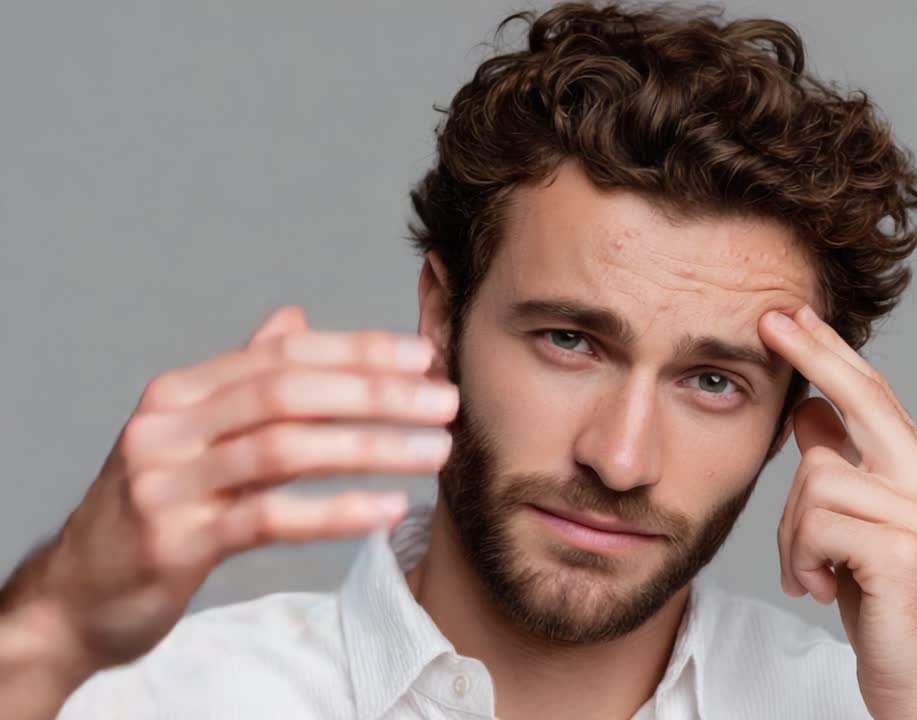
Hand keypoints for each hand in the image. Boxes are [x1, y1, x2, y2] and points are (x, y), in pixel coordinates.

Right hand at [3, 306, 455, 677]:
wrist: (76, 594)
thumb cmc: (153, 510)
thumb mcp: (192, 437)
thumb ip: (242, 380)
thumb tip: (294, 320)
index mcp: (180, 393)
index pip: (282, 356)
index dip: (357, 351)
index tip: (422, 357)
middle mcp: (168, 427)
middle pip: (289, 393)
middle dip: (376, 394)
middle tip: (444, 402)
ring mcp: (167, 483)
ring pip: (285, 450)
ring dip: (371, 447)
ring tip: (435, 451)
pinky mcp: (176, 542)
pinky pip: (269, 518)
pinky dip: (335, 511)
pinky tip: (387, 509)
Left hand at [759, 305, 916, 719]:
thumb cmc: (889, 611)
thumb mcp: (858, 530)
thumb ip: (842, 469)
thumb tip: (810, 413)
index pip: (873, 395)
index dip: (829, 352)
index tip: (790, 317)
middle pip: (863, 396)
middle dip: (813, 354)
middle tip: (772, 321)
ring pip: (816, 478)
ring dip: (792, 533)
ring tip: (809, 573)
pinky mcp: (901, 551)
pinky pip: (817, 524)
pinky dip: (800, 558)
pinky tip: (817, 587)